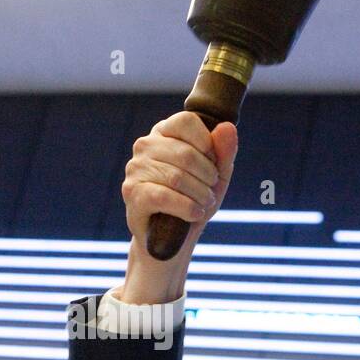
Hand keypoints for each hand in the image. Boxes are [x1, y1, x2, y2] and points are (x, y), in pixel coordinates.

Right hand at [119, 112, 237, 302]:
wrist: (171, 239)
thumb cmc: (193, 200)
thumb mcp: (216, 175)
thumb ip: (224, 151)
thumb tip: (227, 127)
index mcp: (164, 132)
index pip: (187, 121)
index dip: (207, 144)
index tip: (212, 164)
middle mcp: (145, 146)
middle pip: (186, 153)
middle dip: (207, 177)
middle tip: (210, 192)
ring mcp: (135, 169)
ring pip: (177, 177)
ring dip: (200, 195)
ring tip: (203, 204)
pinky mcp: (132, 193)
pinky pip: (164, 196)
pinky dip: (187, 208)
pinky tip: (194, 214)